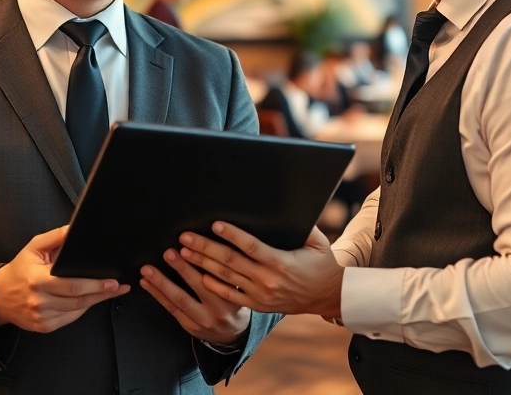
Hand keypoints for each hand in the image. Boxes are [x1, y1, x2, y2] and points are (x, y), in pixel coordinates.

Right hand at [0, 226, 129, 333]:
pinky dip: (82, 309)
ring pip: (77, 310)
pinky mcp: (44, 326)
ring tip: (110, 292)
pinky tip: (90, 300)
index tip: (111, 281)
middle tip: (118, 286)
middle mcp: (40, 301)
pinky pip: (70, 318)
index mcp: (38, 280)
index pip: (72, 285)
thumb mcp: (34, 247)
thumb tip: (74, 229)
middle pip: (79, 300)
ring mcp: (42, 316)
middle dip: (102, 293)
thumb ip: (56, 237)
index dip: (95, 285)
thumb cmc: (18, 271)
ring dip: (96, 301)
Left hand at [139, 248, 250, 344]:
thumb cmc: (234, 304)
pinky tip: (146, 283)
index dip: (202, 260)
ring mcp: (202, 320)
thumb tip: (209, 247)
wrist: (232, 335)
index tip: (190, 246)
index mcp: (232, 296)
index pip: (217, 275)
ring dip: (161, 283)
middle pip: (197, 286)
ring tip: (148, 270)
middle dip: (181, 267)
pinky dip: (157, 295)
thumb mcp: (237, 288)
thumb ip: (226, 272)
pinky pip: (171, 309)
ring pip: (179, 300)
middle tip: (168, 253)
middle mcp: (218, 310)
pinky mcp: (189, 326)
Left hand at [178, 223, 343, 317]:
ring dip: (203, 264)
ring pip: (226, 277)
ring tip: (184, 253)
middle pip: (231, 261)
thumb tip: (291, 206)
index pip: (251, 246)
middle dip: (206, 248)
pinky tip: (198, 276)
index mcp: (281, 262)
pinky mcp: (257, 305)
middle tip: (185, 237)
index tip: (214, 224)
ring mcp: (260, 294)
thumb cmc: (321, 264)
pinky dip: (214, 286)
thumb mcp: (318, 243)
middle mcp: (268, 280)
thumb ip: (305, 226)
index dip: (232, 235)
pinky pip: (231, 296)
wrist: (327, 297)